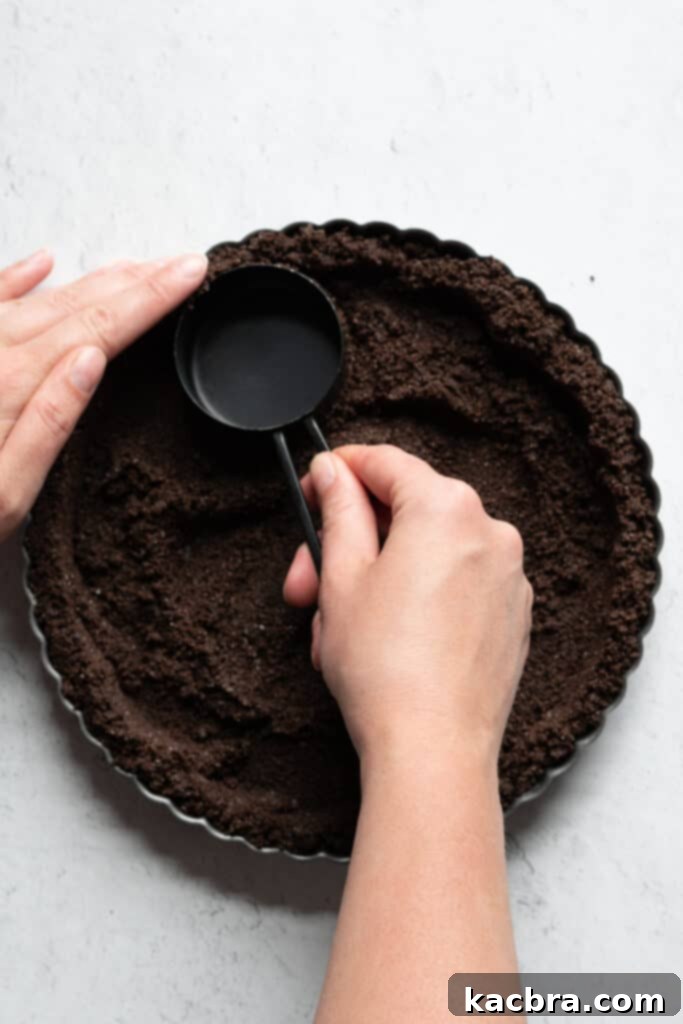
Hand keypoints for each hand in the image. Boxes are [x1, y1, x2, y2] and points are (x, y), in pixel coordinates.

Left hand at [0, 248, 206, 542]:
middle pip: (79, 303)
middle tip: (181, 261)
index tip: (191, 271)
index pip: (101, 327)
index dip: (152, 298)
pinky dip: (17, 276)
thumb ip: (50, 423)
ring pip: (43, 297)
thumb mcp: (5, 494)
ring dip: (94, 279)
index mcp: (14, 384)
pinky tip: (43, 261)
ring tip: (137, 264)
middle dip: (137, 280)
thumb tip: (92, 360)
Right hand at [284, 444, 532, 767]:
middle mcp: (489, 531)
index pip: (385, 463)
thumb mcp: (342, 578)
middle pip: (407, 511)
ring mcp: (508, 575)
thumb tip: (334, 473)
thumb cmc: (385, 668)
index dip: (339, 471)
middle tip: (310, 579)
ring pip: (428, 552)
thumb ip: (339, 512)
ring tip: (341, 626)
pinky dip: (419, 596)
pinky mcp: (513, 615)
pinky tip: (386, 638)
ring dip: (380, 575)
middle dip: (351, 541)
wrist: (434, 749)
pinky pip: (456, 584)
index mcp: (446, 508)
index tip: (315, 486)